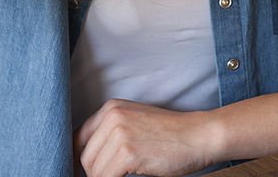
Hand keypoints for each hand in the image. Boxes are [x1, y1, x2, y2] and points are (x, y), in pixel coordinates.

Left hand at [75, 99, 220, 176]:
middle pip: (84, 157)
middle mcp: (112, 116)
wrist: (199, 136)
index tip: (85, 172)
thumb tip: (86, 160)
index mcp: (111, 108)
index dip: (78, 160)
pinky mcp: (127, 153)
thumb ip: (111, 134)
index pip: (78, 138)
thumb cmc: (171, 134)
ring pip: (93, 171)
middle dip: (94, 173)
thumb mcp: (136, 122)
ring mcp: (119, 134)